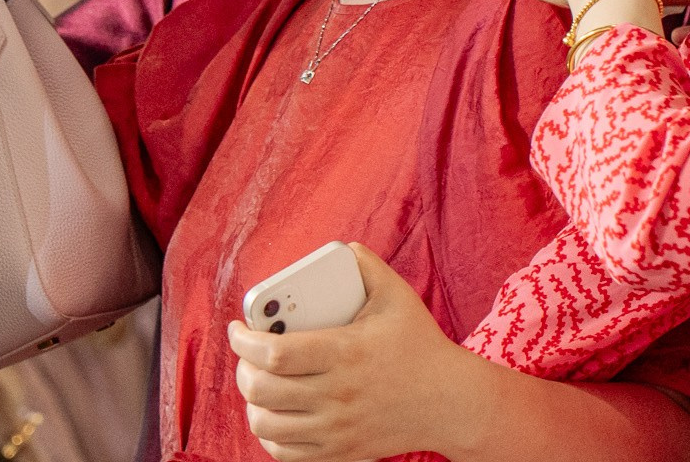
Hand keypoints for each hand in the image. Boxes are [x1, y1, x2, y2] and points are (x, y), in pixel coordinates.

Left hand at [229, 244, 486, 460]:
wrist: (452, 403)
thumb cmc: (420, 346)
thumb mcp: (397, 297)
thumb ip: (367, 266)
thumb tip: (342, 248)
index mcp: (344, 353)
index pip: (273, 354)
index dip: (243, 340)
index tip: (237, 328)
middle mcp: (336, 396)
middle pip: (262, 390)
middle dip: (242, 369)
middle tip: (247, 355)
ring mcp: (337, 429)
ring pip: (267, 425)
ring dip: (253, 403)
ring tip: (259, 384)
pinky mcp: (341, 453)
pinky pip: (286, 454)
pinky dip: (271, 436)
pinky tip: (277, 414)